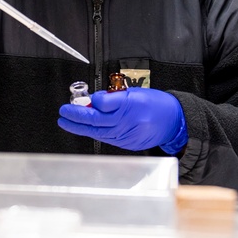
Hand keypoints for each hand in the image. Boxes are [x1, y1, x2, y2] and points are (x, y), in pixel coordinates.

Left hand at [58, 87, 187, 153]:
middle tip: (63, 112)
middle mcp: (127, 122)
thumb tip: (95, 101)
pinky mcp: (127, 144)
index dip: (87, 105)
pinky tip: (85, 129)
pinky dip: (94, 133)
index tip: (78, 102)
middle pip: (96, 121)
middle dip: (76, 117)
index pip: (102, 106)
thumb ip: (114, 98)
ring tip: (67, 121)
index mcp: (130, 105)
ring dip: (80, 127)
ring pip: (98, 132)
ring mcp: (127, 135)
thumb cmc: (156, 104)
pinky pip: (106, 138)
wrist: (174, 122)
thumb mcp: (136, 93)